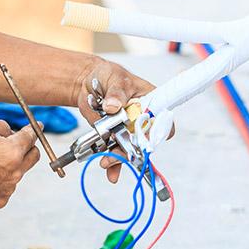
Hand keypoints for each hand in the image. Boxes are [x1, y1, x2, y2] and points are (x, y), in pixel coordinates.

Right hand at [0, 116, 39, 208]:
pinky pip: (8, 186)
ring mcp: (9, 188)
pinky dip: (2, 179)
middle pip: (34, 156)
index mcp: (13, 152)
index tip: (37, 127)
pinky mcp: (1, 200)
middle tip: (17, 143)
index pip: (31, 138)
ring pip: (20, 172)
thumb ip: (2, 125)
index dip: (34, 129)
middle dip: (28, 147)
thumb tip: (11, 131)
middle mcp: (15, 172)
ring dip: (12, 165)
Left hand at [76, 57, 162, 182]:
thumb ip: (116, 92)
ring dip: (119, 158)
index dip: (157, 131)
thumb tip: (114, 106)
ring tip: (107, 163)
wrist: (87, 82)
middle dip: (132, 149)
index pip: (162, 120)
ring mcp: (126, 129)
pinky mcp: (112, 135)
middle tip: (120, 153)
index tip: (144, 138)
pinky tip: (110, 173)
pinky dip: (113, 164)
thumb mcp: (115, 78)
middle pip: (143, 139)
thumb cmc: (108, 75)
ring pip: (128, 149)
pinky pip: (114, 151)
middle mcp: (141, 118)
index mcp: (150, 101)